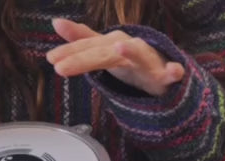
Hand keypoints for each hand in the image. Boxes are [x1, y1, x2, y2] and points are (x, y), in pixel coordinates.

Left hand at [47, 19, 184, 96]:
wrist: (161, 70)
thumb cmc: (128, 61)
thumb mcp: (102, 49)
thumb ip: (81, 39)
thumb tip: (56, 22)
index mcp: (111, 44)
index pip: (87, 48)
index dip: (70, 53)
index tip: (51, 59)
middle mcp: (128, 48)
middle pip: (104, 53)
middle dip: (83, 59)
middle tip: (60, 67)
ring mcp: (148, 60)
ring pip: (138, 55)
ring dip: (131, 51)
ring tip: (118, 48)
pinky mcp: (164, 74)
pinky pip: (171, 73)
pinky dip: (173, 71)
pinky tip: (173, 72)